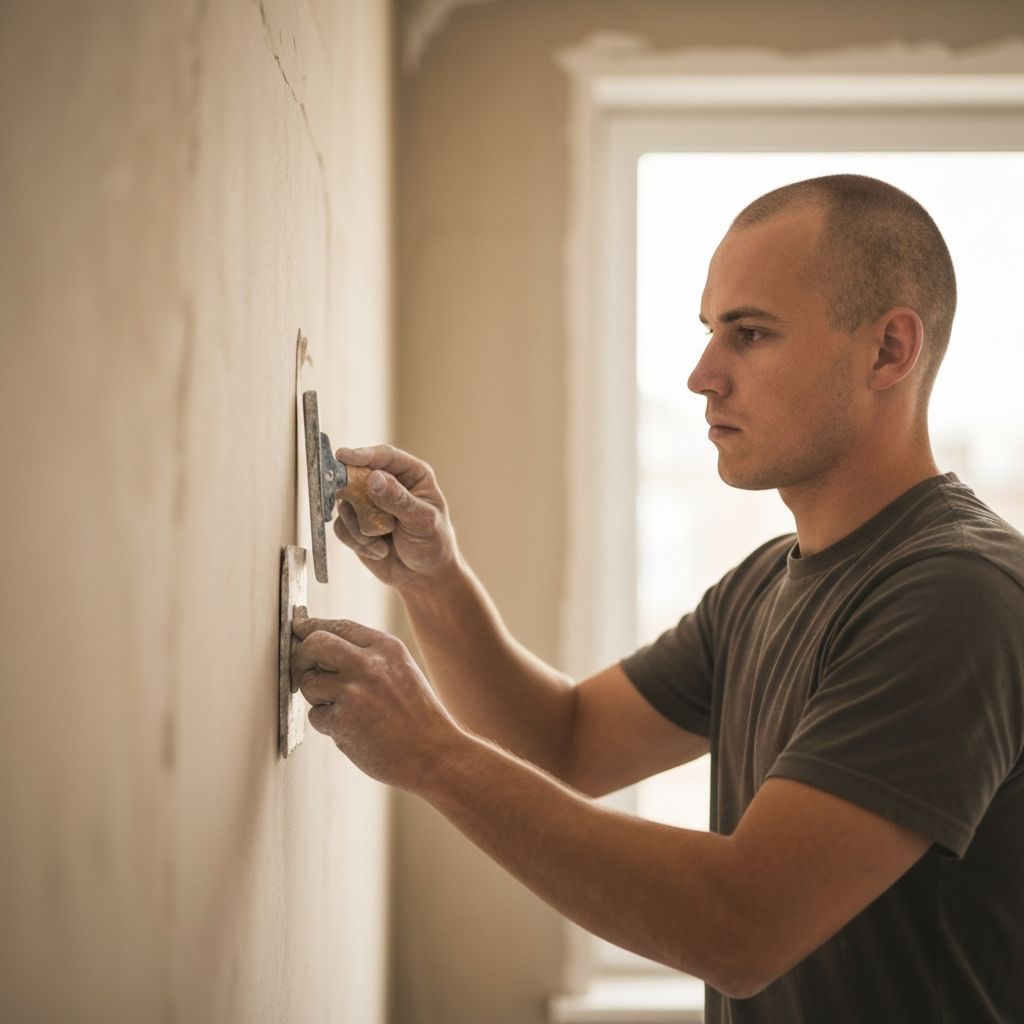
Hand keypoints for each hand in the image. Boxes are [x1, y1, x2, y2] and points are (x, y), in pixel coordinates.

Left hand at [290, 608, 465, 789]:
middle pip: (314, 644)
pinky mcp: (342, 721)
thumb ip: (367, 655)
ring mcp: (354, 691)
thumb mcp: (401, 669)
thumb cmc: (416, 715)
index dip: (312, 626)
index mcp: (386, 647)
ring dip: (316, 697)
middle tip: (303, 672)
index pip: (338, 625)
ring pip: (308, 682)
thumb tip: (320, 641)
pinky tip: (354, 731)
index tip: (298, 626)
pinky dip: (328, 725)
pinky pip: (316, 716)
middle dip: (301, 656)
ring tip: (347, 710)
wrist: (435, 753)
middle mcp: (368, 663)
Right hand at [334, 444, 457, 591]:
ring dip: (360, 527)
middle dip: (352, 492)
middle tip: (355, 508)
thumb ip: (399, 500)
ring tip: (381, 544)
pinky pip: (341, 526)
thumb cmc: (433, 544)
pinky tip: (377, 551)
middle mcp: (387, 483)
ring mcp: (368, 502)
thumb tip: (373, 478)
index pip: (384, 456)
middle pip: (356, 473)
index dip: (363, 454)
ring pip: (345, 503)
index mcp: (411, 474)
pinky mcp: (355, 523)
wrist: (425, 577)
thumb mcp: (422, 521)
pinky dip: (356, 541)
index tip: (344, 457)